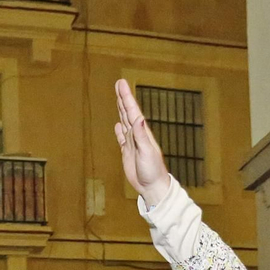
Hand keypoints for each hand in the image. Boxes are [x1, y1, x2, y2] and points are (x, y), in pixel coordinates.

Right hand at [114, 79, 172, 207]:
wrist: (152, 186)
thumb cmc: (152, 170)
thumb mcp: (147, 152)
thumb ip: (141, 135)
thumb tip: (138, 118)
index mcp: (142, 132)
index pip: (132, 111)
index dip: (126, 97)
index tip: (121, 83)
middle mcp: (137, 135)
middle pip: (127, 112)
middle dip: (123, 98)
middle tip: (119, 83)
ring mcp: (132, 143)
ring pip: (124, 122)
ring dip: (120, 110)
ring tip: (118, 98)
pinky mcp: (127, 152)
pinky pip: (121, 138)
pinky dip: (118, 130)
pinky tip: (117, 125)